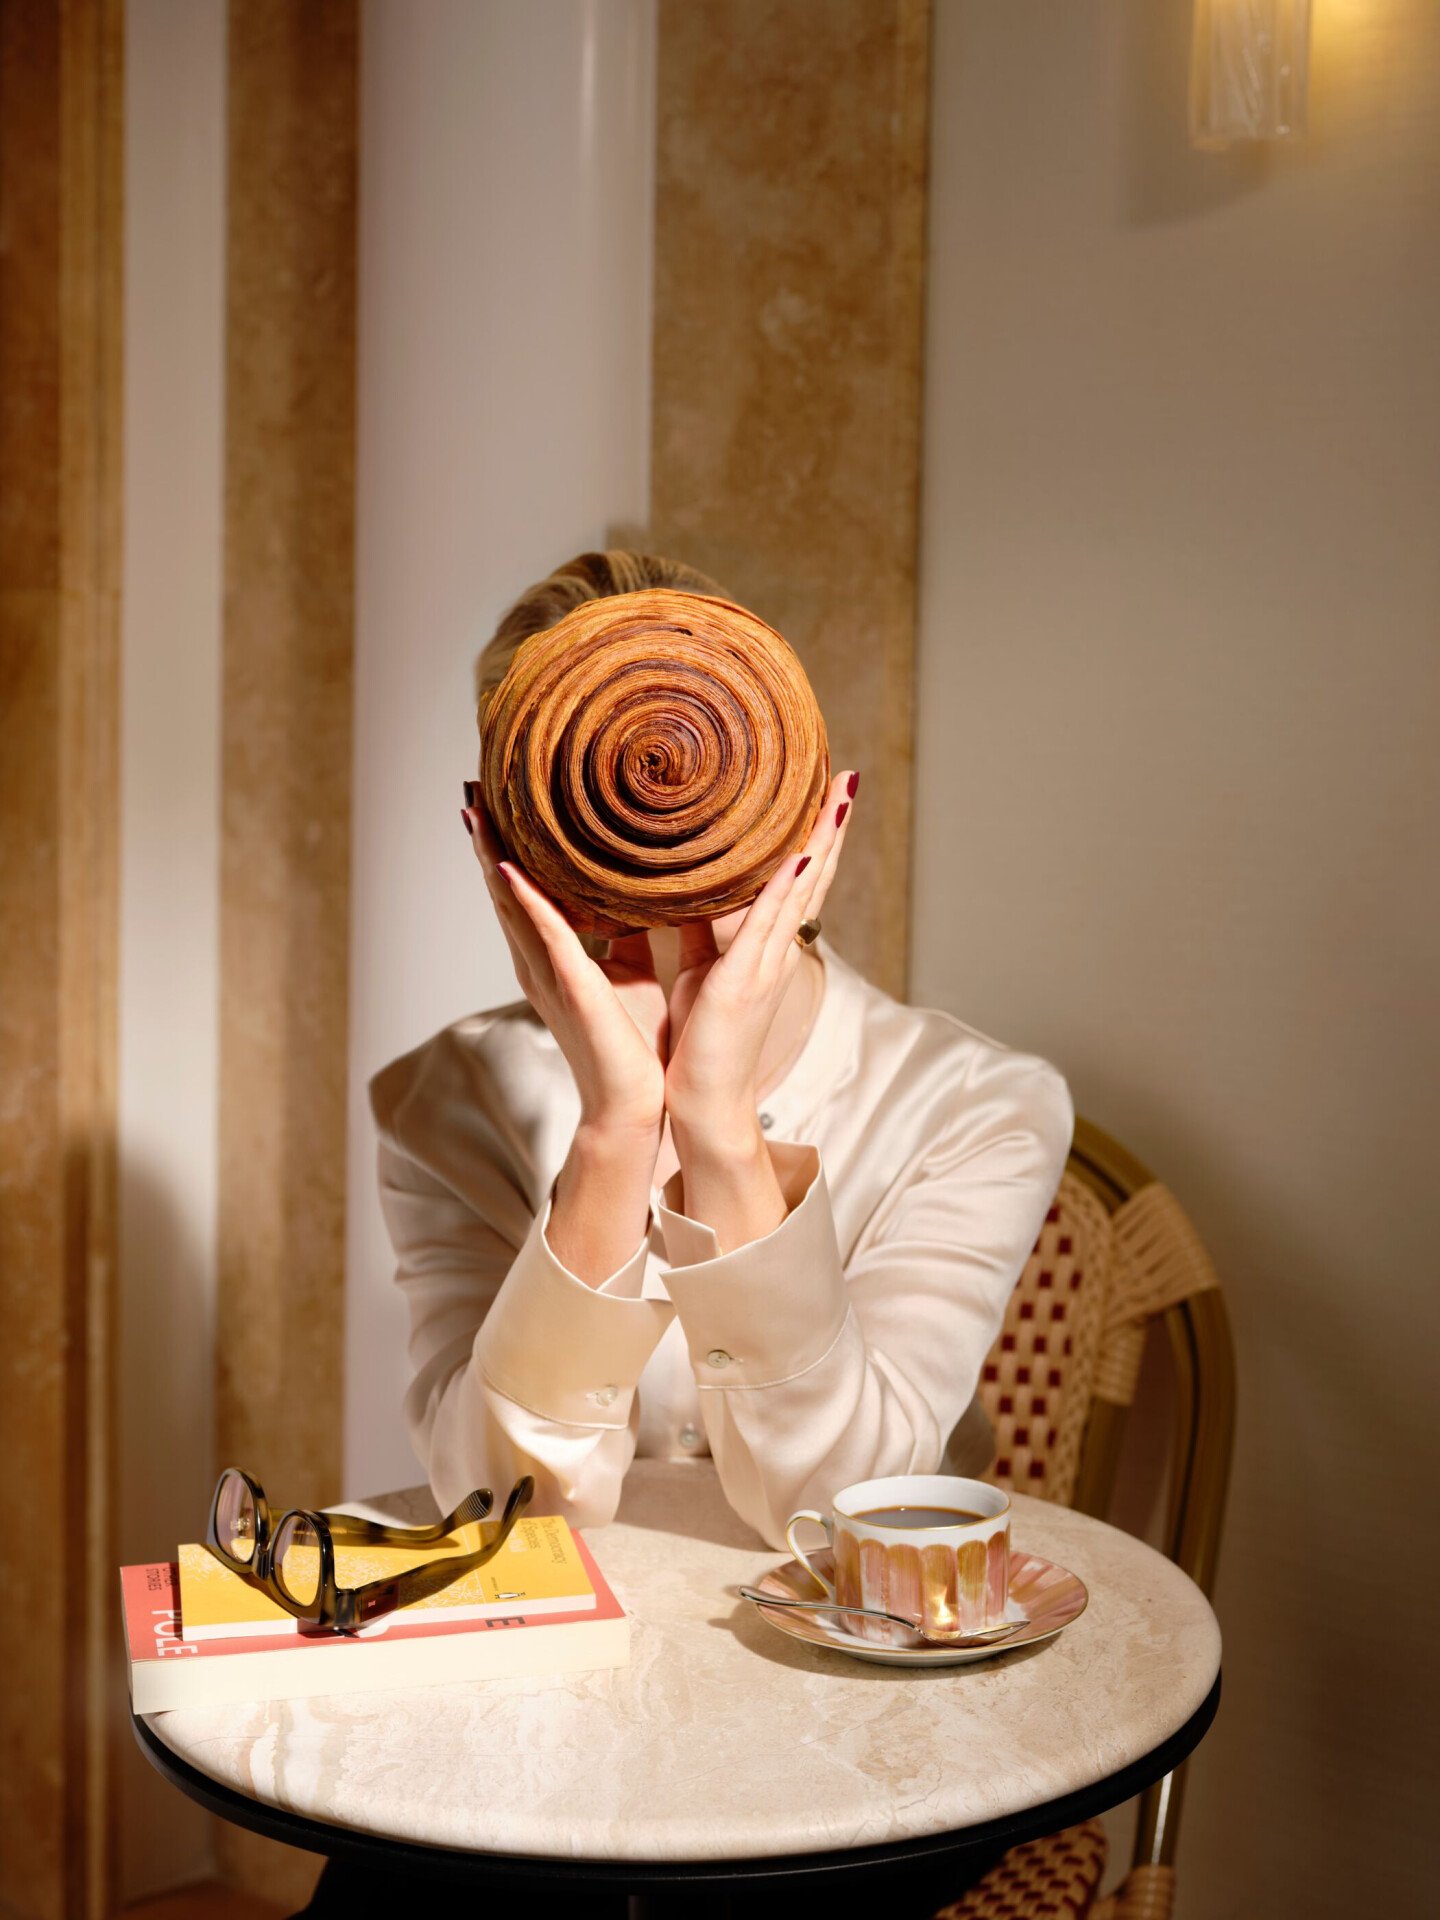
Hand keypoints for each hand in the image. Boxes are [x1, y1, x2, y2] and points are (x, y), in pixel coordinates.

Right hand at [462, 798, 666, 1135]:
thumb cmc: (633, 1044)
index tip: (497, 804)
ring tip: (477, 814)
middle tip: (472, 792)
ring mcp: (550, 975)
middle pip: (505, 892)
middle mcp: (540, 964)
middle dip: (487, 843)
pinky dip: (526, 901)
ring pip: (513, 906)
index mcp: (554, 959)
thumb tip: (639, 891)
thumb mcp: (631, 972)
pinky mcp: (572, 989)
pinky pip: (546, 936)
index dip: (507, 849)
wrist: (634, 1103)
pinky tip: (509, 869)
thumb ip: (624, 933)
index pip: (523, 893)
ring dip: (493, 859)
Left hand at [664, 770, 856, 1149]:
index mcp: (764, 951)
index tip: (822, 794)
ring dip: (822, 842)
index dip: (812, 839)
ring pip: (800, 891)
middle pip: (812, 878)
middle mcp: (775, 953)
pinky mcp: (742, 982)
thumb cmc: (700, 1045)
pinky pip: (768, 925)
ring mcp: (765, 966)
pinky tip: (800, 853)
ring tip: (838, 797)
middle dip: (830, 828)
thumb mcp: (700, 972)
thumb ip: (702, 931)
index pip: (796, 883)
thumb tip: (689, 889)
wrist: (706, 1104)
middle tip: (847, 778)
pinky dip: (786, 887)